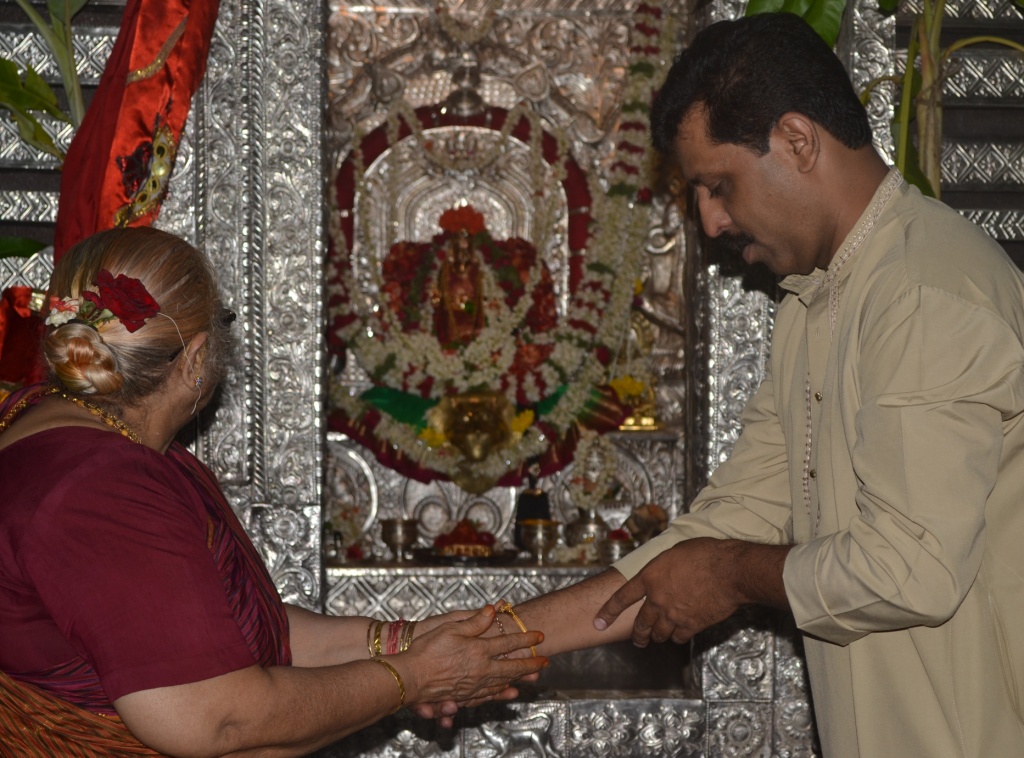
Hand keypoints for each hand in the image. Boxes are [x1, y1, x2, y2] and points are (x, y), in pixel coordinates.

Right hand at [398, 605, 545, 706]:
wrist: (411, 677)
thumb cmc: (427, 649)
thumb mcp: (451, 627)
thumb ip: (475, 620)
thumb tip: (494, 609)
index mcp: (480, 650)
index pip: (509, 643)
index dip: (526, 639)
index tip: (540, 636)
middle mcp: (481, 669)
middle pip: (513, 667)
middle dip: (531, 664)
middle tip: (546, 663)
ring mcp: (474, 685)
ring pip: (503, 682)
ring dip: (520, 679)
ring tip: (533, 677)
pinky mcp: (465, 696)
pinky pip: (488, 695)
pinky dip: (501, 693)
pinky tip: (506, 692)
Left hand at [593, 538, 742, 645]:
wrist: (729, 570)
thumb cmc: (705, 553)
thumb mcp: (674, 551)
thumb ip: (662, 566)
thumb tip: (660, 571)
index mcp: (650, 577)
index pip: (622, 597)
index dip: (608, 611)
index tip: (598, 622)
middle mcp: (658, 599)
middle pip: (640, 623)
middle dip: (637, 634)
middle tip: (637, 639)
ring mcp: (674, 614)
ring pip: (658, 634)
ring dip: (655, 637)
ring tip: (655, 638)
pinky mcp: (691, 625)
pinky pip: (678, 638)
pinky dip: (676, 637)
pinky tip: (678, 634)